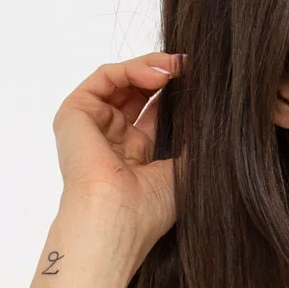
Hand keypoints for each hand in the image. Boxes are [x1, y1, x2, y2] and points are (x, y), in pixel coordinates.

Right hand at [51, 51, 184, 255]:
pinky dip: (133, 69)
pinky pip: (106, 77)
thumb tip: (213, 115)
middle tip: (190, 69)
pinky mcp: (75, 112)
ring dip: (152, 68)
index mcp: (134, 157)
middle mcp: (111, 139)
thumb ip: (193, 141)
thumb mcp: (183, 170)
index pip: (154, 114)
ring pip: (122, 81)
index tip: (201, 85)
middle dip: (164, 77)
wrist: (116, 219)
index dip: (176, 97)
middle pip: (137, 93)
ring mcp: (91, 125)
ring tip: (178, 68)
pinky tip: (160, 75)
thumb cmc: (148, 209)